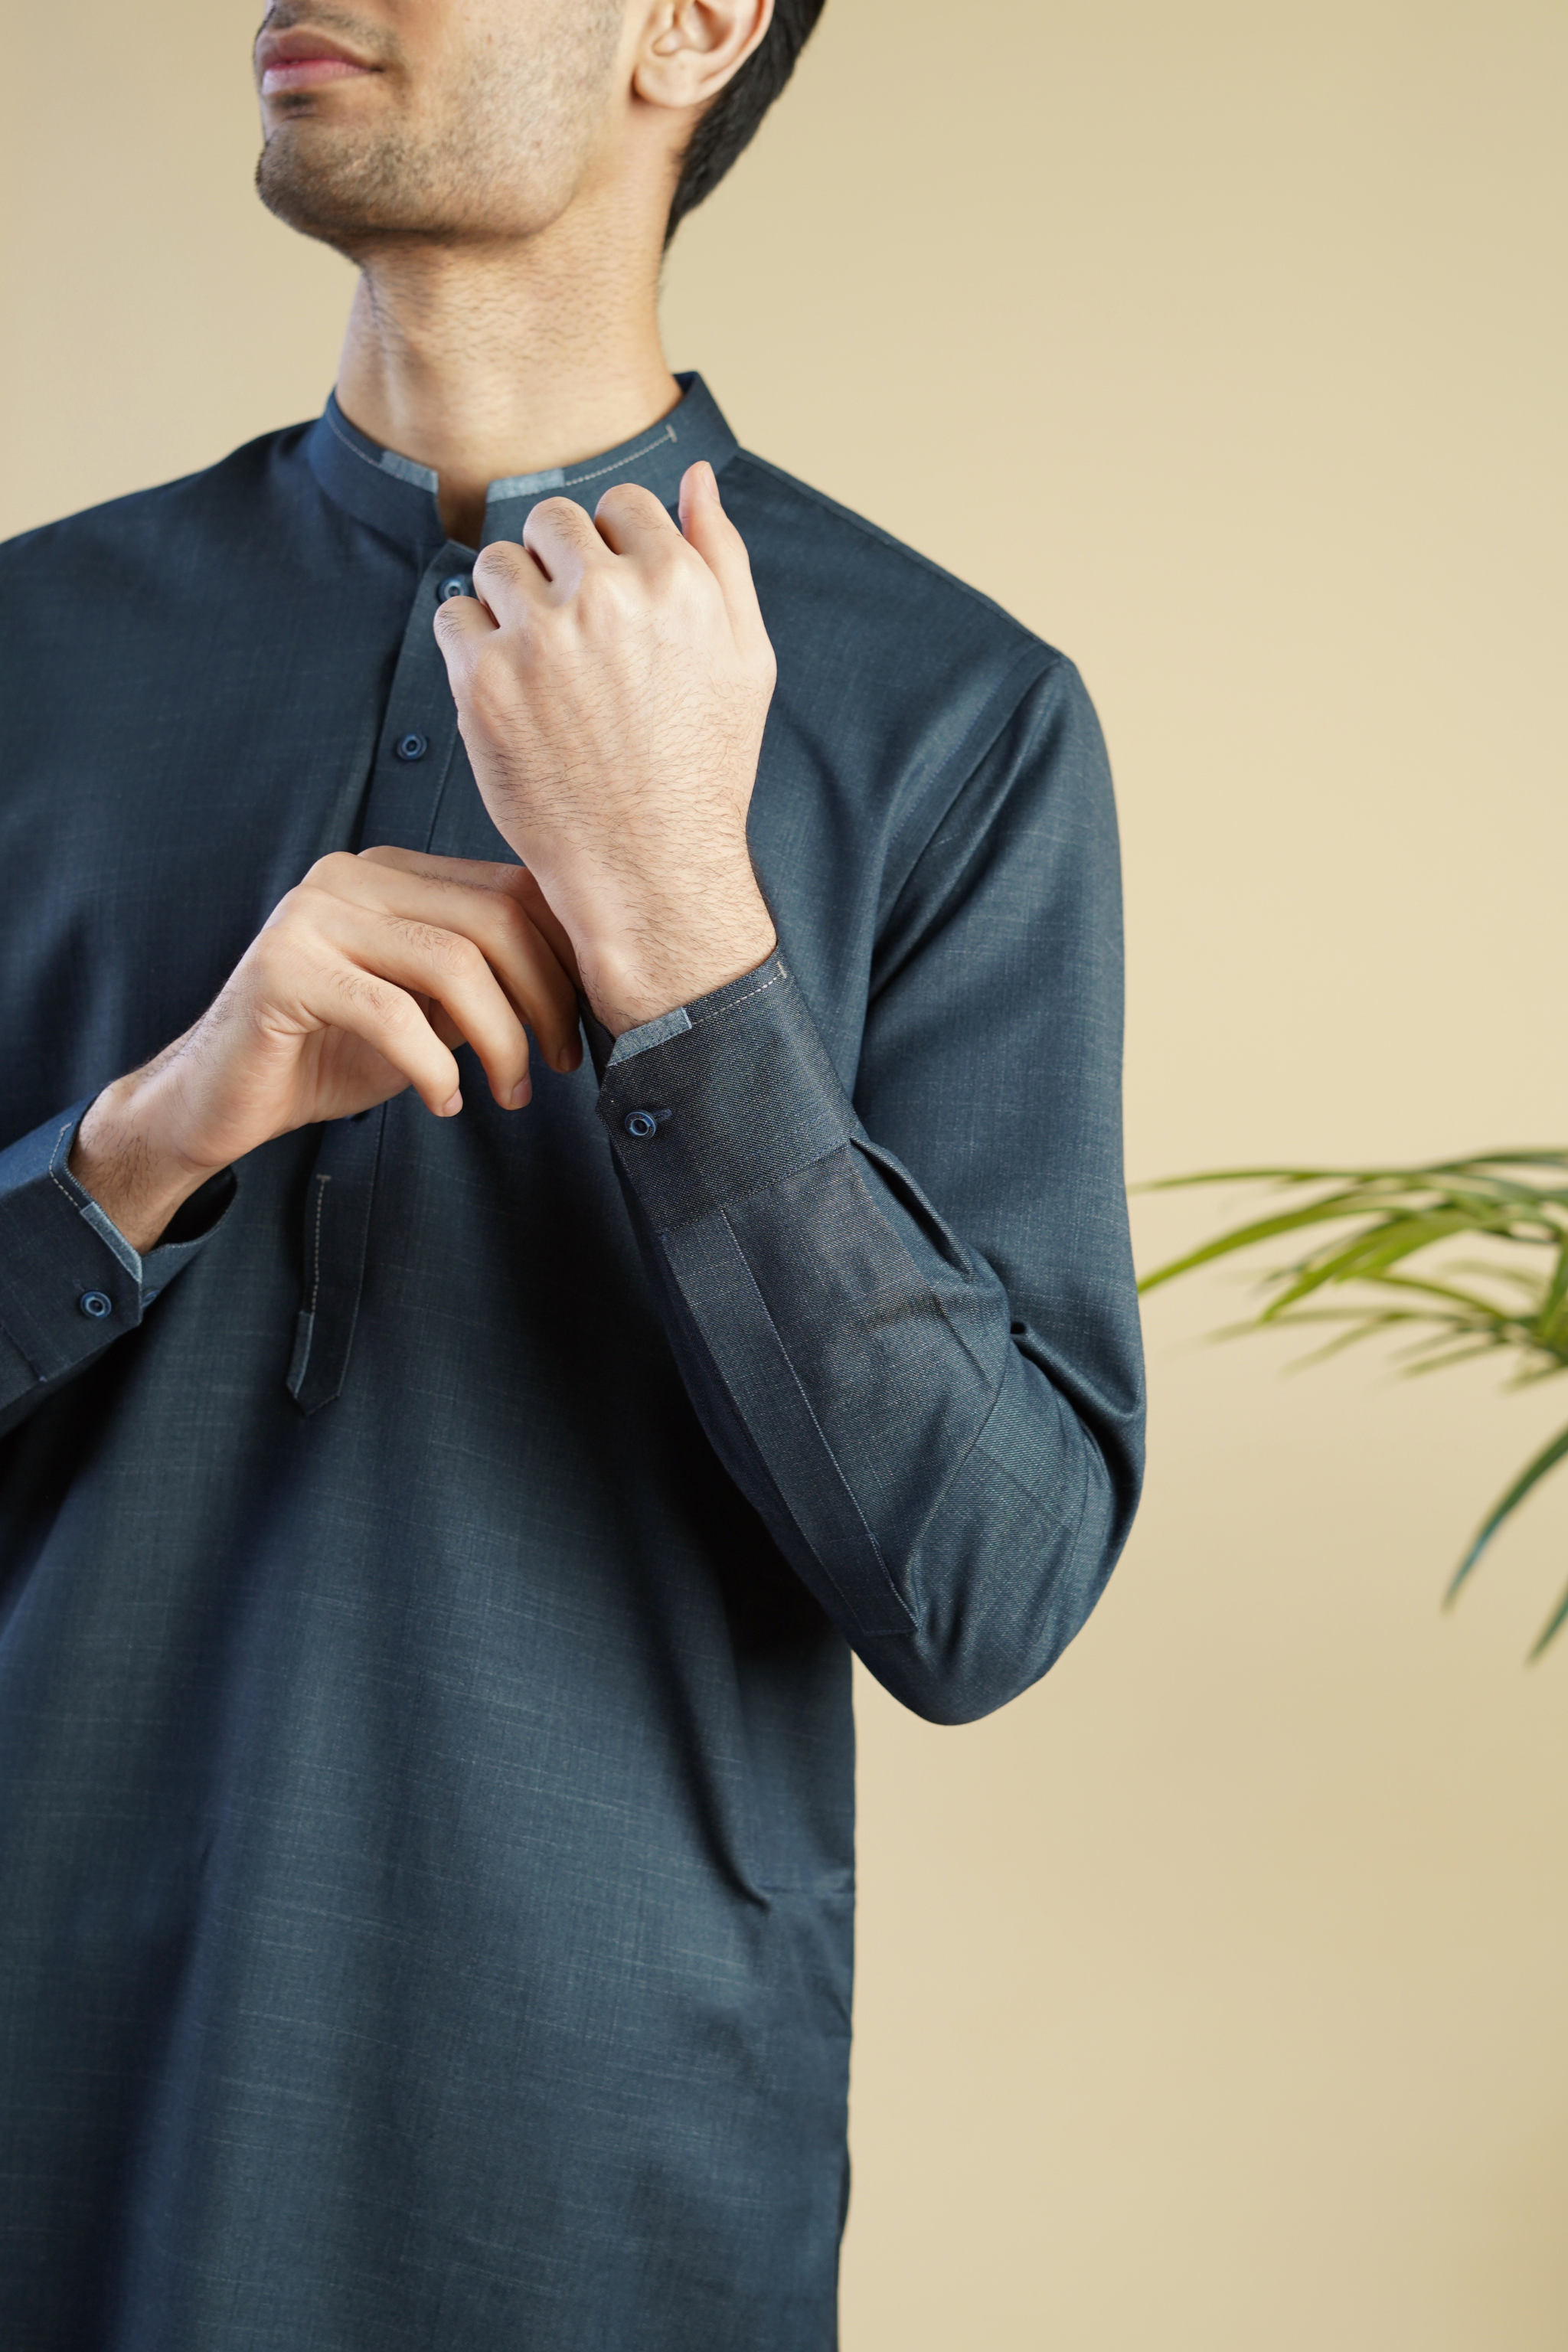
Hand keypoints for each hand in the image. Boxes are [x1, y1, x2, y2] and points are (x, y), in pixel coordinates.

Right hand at [69, 847, 580, 1252]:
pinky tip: (444, 1101)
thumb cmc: (329, 1054)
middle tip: (557, 1066)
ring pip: (453, 963)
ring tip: (507, 1095)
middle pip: (493, 919)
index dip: (564, 960)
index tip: (585, 1026)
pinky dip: (434, 1067)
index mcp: (393, 873)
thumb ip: (487, 985)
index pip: (510, 889)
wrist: (222, 1099)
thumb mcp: (429, 1013)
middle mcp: (352, 876)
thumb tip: (580, 989)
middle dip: (545, 1001)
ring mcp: (312, 913)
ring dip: (501, 1040)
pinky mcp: (283, 967)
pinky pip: (393, 1013)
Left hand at [433, 460, 777, 1035]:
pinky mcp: (484, 681)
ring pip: (494, 562)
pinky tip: (507, 689)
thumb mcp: (745, 661)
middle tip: (571, 636)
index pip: (621, 505)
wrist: (650, 872)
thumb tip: (696, 477)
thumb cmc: (702, 770)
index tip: (613, 603)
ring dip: (508, 599)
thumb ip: (723, 558)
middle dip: (556, 566)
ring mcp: (540, 638)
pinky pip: (454, 615)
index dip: (613, 551)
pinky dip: (471, 645)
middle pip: (550, 520)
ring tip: (537, 664)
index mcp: (676, 583)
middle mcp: (607, 599)